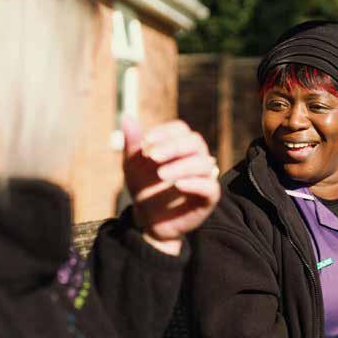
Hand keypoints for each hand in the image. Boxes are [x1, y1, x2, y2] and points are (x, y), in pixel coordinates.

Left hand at [122, 116, 219, 255]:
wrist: (147, 220)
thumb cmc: (144, 188)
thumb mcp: (133, 166)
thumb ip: (133, 144)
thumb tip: (126, 117)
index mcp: (180, 146)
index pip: (180, 129)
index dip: (165, 132)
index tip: (145, 141)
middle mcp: (196, 158)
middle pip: (195, 142)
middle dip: (173, 146)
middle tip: (152, 156)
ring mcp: (204, 178)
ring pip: (203, 163)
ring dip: (181, 166)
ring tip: (160, 174)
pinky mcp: (208, 198)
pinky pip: (210, 187)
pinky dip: (195, 184)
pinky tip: (178, 185)